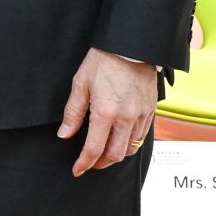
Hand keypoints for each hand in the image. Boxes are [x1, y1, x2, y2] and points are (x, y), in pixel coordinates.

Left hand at [58, 47, 157, 176]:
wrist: (131, 45)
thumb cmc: (104, 60)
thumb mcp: (80, 83)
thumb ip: (73, 112)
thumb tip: (65, 134)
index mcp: (106, 112)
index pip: (94, 149)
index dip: (84, 163)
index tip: (77, 170)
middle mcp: (126, 117)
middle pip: (115, 155)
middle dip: (101, 163)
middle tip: (90, 161)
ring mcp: (141, 115)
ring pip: (130, 148)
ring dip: (116, 154)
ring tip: (104, 151)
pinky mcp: (151, 111)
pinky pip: (142, 136)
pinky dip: (130, 143)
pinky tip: (120, 138)